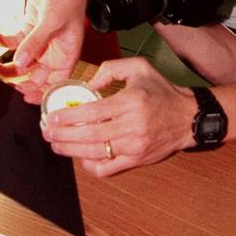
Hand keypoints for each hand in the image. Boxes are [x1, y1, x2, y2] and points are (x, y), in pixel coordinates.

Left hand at [0, 0, 89, 102]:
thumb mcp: (52, 22)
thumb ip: (35, 43)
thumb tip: (21, 63)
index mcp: (66, 55)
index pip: (55, 84)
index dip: (41, 94)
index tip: (25, 98)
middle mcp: (54, 52)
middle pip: (35, 76)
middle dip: (19, 81)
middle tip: (2, 83)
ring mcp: (41, 43)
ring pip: (23, 62)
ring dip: (8, 65)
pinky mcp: (30, 31)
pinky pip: (16, 43)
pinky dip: (5, 43)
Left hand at [41, 56, 196, 175]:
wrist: (187, 118)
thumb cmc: (161, 92)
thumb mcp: (140, 68)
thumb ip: (110, 69)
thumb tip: (88, 85)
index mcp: (131, 101)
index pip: (93, 113)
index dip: (69, 117)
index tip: (53, 118)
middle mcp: (132, 126)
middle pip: (89, 136)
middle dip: (63, 136)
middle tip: (48, 133)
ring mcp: (134, 146)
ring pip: (95, 153)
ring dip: (70, 151)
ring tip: (56, 145)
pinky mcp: (136, 160)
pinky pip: (108, 168)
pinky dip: (90, 165)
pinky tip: (80, 157)